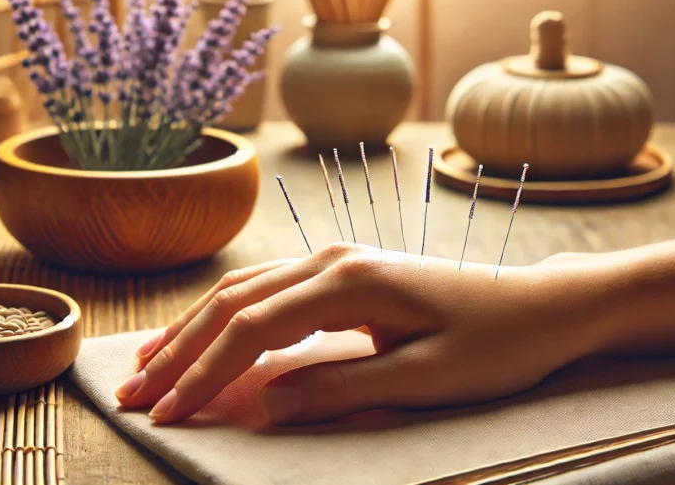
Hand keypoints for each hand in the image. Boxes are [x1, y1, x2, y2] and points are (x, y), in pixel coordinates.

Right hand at [115, 243, 601, 424]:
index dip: (203, 374)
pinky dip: (226, 317)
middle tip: (132, 395)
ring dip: (192, 330)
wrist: (542, 307)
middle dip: (179, 352)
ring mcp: (336, 261)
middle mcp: (332, 260)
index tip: (167, 415)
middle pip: (232, 303)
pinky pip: (268, 292)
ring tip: (147, 365)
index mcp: (349, 282)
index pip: (252, 329)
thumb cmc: (496, 345)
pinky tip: (204, 337)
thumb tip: (263, 406)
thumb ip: (339, 389)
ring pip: (242, 291)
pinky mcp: (343, 273)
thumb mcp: (424, 378)